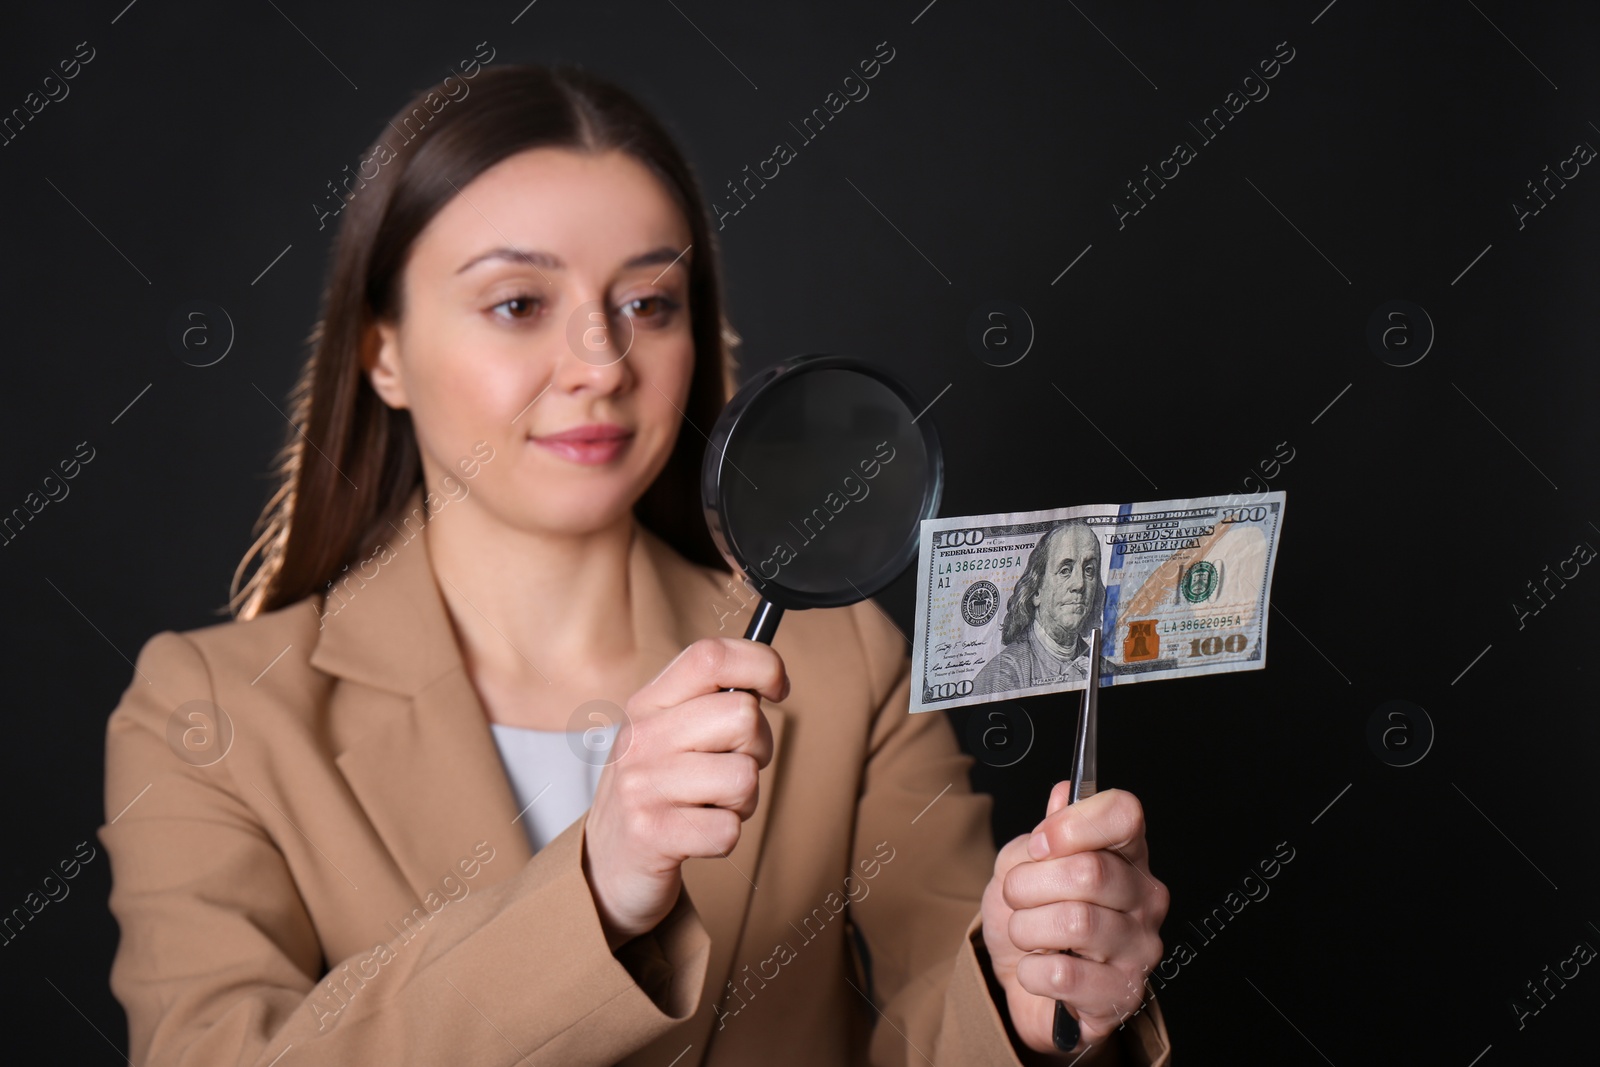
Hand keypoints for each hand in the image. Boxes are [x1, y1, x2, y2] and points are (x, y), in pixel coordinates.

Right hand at [582, 637, 786, 948]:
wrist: (606, 867)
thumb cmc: (657, 793)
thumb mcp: (668, 735)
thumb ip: (709, 702)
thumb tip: (770, 678)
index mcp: (648, 703)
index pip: (711, 655)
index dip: (761, 664)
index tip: (778, 689)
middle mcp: (640, 737)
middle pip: (743, 715)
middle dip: (756, 749)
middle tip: (730, 768)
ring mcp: (642, 785)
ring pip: (744, 776)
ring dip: (743, 800)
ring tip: (710, 806)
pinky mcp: (651, 834)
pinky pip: (729, 829)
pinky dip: (725, 837)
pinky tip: (697, 836)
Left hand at [980, 782, 1166, 1058]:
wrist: (1025, 983)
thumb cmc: (1033, 916)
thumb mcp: (1022, 864)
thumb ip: (1044, 833)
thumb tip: (1064, 795)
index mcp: (1126, 854)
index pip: (1124, 814)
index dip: (1072, 824)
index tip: (1038, 845)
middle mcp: (1144, 896)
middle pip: (1090, 871)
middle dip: (1030, 884)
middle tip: (1017, 897)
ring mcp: (1140, 947)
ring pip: (1075, 922)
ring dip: (1027, 928)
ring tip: (1026, 934)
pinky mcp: (1123, 994)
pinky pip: (1064, 974)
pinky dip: (1032, 971)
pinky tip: (1036, 969)